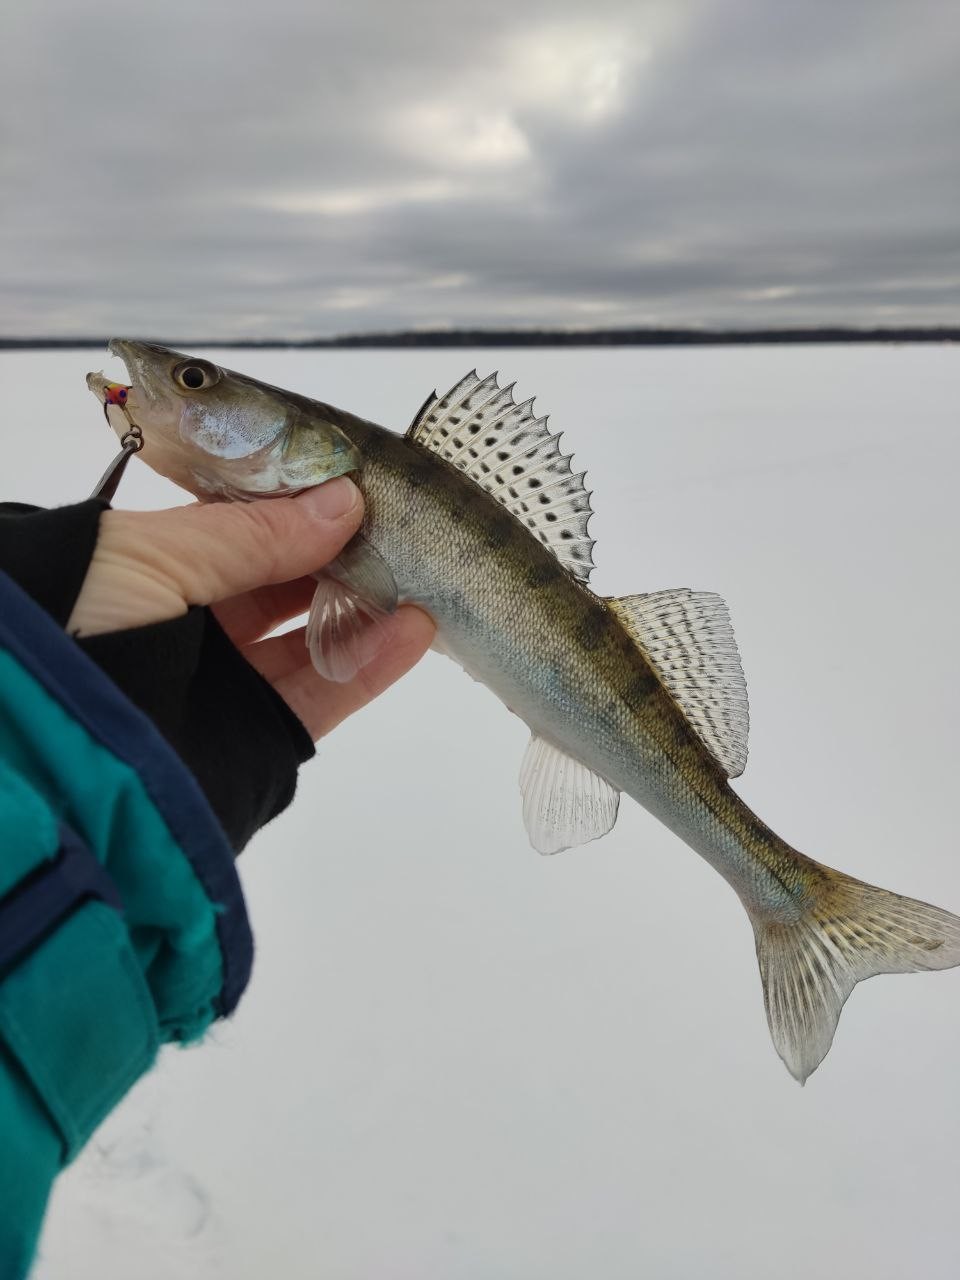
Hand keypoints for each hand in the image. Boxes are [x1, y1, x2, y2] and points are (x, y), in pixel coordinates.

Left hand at [67, 478, 434, 737]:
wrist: (53, 742)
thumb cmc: (82, 619)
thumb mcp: (153, 555)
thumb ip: (252, 533)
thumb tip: (344, 502)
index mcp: (157, 569)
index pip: (244, 531)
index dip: (299, 509)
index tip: (356, 487)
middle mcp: (195, 624)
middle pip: (286, 584)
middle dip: (344, 553)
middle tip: (400, 525)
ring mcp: (230, 683)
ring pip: (314, 639)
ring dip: (370, 607)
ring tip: (420, 573)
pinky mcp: (259, 735)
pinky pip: (325, 694)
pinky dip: (372, 665)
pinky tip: (414, 629)